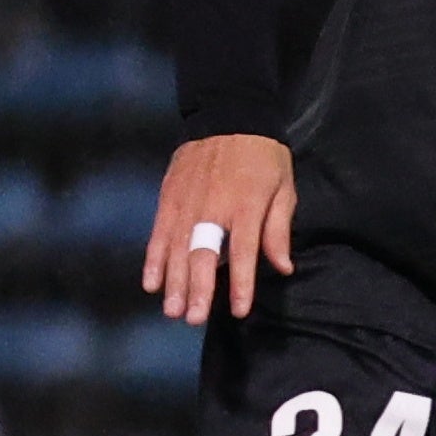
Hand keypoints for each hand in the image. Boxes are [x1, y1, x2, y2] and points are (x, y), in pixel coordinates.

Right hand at [142, 134, 296, 323]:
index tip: (239, 310)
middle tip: (193, 319)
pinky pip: (158, 234)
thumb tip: (283, 267)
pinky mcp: (168, 198)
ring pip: (176, 249)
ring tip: (172, 310)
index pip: (244, 251)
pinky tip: (151, 283)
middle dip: (198, 289)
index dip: (242, 283)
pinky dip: (153, 259)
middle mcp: (213, 208)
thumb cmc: (263, 157)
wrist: (228, 117)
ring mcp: (186, 203)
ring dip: (173, 282)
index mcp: (246, 206)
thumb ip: (278, 230)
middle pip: (202, 254)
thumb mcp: (283, 189)